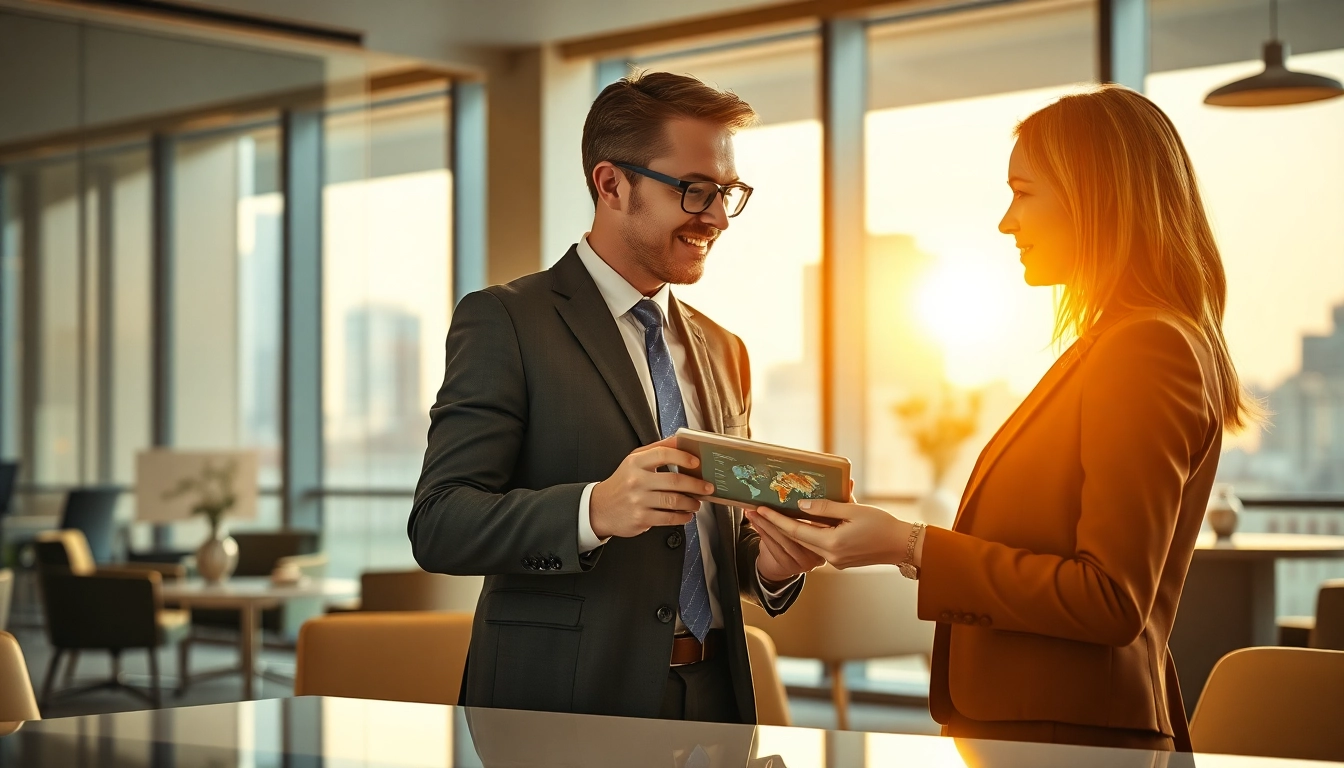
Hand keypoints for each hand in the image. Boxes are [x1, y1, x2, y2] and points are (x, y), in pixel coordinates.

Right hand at [590, 435, 713, 538]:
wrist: (600, 508)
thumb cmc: (622, 482)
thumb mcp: (634, 461)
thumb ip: (657, 449)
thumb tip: (681, 439)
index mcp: (636, 463)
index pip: (663, 454)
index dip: (683, 457)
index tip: (697, 463)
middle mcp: (637, 481)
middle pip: (674, 481)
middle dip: (696, 485)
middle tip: (707, 487)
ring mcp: (638, 501)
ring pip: (674, 502)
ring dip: (691, 502)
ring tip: (697, 502)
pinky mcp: (641, 518)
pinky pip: (669, 518)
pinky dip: (682, 517)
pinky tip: (686, 514)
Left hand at [744, 498, 918, 569]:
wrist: (902, 545)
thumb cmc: (882, 525)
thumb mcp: (853, 510)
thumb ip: (825, 508)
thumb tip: (801, 505)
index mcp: (832, 544)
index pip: (796, 531)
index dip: (776, 519)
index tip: (760, 509)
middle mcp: (830, 556)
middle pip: (796, 539)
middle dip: (775, 525)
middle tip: (756, 511)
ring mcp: (835, 560)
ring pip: (805, 543)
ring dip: (788, 530)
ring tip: (771, 516)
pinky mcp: (840, 559)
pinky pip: (817, 545)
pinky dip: (806, 533)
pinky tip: (798, 522)